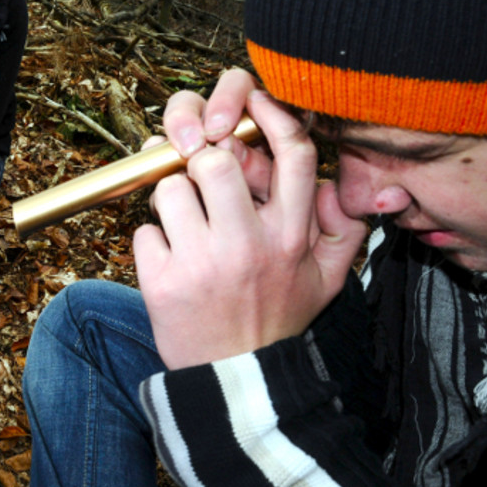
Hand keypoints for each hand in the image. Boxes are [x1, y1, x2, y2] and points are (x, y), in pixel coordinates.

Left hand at [134, 87, 367, 369]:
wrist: (237, 382)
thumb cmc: (276, 321)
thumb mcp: (325, 280)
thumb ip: (342, 230)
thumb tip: (333, 185)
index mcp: (292, 235)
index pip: (293, 153)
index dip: (270, 115)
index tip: (249, 104)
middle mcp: (250, 244)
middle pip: (217, 159)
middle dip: (199, 160)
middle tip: (194, 175)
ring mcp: (204, 262)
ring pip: (169, 188)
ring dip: (169, 199)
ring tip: (181, 224)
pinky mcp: (163, 283)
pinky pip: (144, 232)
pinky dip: (151, 243)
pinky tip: (169, 264)